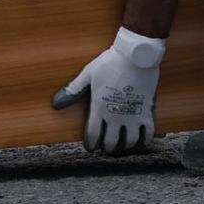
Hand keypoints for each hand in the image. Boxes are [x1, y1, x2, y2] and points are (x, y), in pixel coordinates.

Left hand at [52, 27, 165, 153]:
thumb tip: (56, 103)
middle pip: (112, 142)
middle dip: (107, 148)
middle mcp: (116, 115)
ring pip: (130, 142)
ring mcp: (133, 115)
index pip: (93, 135)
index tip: (91, 147)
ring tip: (122, 144)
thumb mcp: (88, 75)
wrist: (135, 55)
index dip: (91, 144)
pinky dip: (144, 140)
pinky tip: (140, 139)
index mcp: (100, 108)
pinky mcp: (147, 111)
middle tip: (105, 147)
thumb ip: (73, 90)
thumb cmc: (110, 63)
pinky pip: (148, 133)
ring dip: (125, 146)